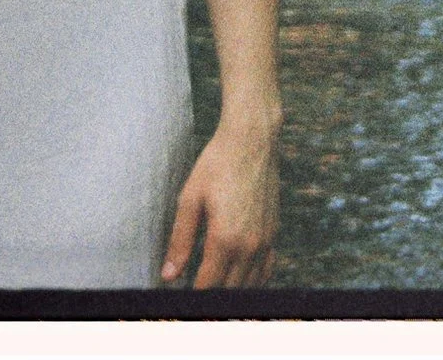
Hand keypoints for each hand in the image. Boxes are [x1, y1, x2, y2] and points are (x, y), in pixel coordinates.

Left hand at [159, 119, 277, 287]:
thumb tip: (168, 275)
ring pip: (250, 285)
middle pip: (230, 290)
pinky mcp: (274, 233)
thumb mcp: (190, 199)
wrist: (252, 140)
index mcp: (225, 239)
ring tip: (213, 295)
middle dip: (211, 298)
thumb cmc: (217, 164)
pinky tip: (239, 281)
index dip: (193, 297)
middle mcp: (250, 246)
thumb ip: (179, 240)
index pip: (208, 285)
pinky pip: (266, 270)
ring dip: (232, 293)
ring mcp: (265, 241)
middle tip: (195, 300)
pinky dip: (253, 282)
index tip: (181, 301)